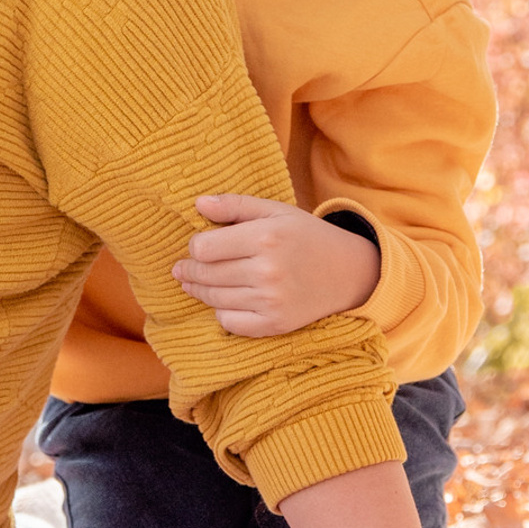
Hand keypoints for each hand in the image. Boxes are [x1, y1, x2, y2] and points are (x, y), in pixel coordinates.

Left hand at [173, 194, 381, 337]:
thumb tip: (198, 204)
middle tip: (181, 268)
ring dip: (199, 291)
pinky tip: (221, 303)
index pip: (204, 248)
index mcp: (265, 238)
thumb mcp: (274, 210)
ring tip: (192, 283)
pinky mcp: (276, 324)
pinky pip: (230, 323)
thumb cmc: (306, 236)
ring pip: (214, 300)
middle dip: (189, 270)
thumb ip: (234, 205)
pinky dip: (221, 314)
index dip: (195, 246)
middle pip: (206, 274)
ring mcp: (272, 301)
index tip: (199, 245)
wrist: (347, 272)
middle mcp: (267, 271)